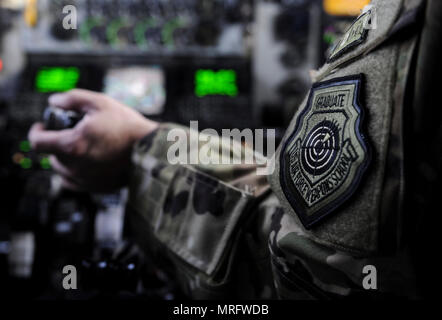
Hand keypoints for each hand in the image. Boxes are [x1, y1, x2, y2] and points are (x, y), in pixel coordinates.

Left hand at [28, 89, 158, 191]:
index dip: (36, 131)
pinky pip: (74, 182)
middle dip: (55, 142)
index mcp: (72, 145)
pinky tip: (85, 162)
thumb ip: (72, 99)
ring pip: (61, 170)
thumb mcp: (100, 103)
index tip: (42, 126)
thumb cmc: (128, 127)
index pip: (38, 142)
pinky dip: (74, 172)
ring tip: (80, 146)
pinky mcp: (96, 187)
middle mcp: (76, 166)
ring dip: (64, 158)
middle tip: (69, 132)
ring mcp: (86, 180)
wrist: (152, 149)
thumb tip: (54, 102)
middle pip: (50, 156)